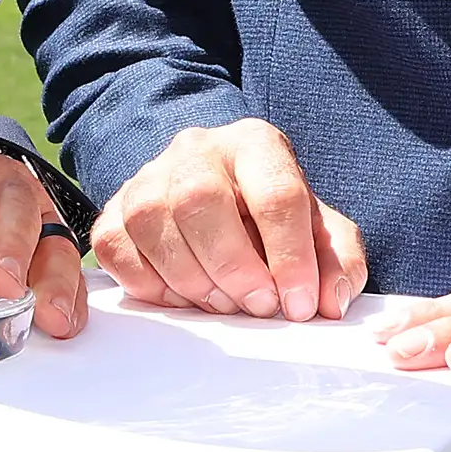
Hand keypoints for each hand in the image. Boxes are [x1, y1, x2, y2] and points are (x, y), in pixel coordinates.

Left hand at [0, 143, 89, 339]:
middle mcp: (1, 186)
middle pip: (13, 204)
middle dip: (8, 242)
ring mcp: (32, 215)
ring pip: (49, 235)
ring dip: (49, 276)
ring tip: (45, 313)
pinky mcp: (50, 246)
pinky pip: (66, 268)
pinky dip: (69, 296)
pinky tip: (63, 320)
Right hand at [89, 120, 366, 322]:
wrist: (216, 202)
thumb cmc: (271, 220)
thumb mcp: (318, 232)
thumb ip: (337, 261)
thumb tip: (330, 300)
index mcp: (256, 144)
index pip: (276, 193)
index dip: (291, 256)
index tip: (300, 304)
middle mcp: (196, 149)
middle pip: (201, 201)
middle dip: (234, 268)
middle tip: (258, 307)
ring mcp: (148, 177)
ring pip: (152, 222)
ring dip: (193, 281)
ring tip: (224, 304)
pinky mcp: (114, 210)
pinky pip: (116, 248)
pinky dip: (150, 284)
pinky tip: (182, 296)